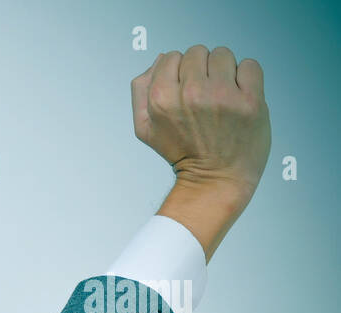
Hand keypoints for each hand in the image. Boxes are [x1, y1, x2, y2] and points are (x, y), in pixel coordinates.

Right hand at [131, 46, 270, 259]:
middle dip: (200, 70)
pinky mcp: (250, 100)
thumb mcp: (144, 127)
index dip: (177, 73)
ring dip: (224, 72)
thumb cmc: (180, 152)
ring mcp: (223, 96)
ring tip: (221, 97)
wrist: (214, 180)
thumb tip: (160, 59)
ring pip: (223, 54)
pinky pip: (250, 65)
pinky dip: (246, 78)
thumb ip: (141, 90)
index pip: (171, 56)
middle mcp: (191, 94)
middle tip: (203, 97)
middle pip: (198, 52)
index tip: (183, 93)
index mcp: (161, 98)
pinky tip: (238, 99)